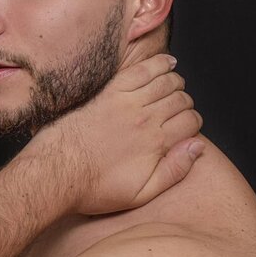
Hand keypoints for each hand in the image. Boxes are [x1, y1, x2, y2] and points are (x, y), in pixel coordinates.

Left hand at [33, 54, 202, 215]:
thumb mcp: (141, 193)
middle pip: (181, 100)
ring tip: (176, 88)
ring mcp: (126, 102)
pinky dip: (158, 63)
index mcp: (155, 142)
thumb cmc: (96, 187)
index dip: (194, 124)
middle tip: (179, 110)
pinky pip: (141, 70)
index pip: (191, 122)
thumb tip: (198, 147)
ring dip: (176, 82)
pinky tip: (166, 63)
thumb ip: (174, 170)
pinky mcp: (109, 92)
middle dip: (186, 104)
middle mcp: (144, 118)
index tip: (187, 128)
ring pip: (166, 81)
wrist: (57, 172)